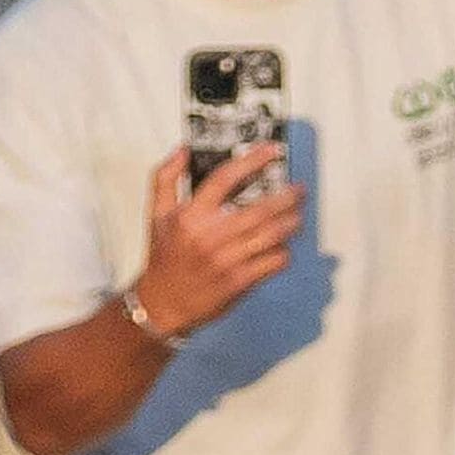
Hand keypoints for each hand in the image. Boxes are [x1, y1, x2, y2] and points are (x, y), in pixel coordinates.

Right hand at [134, 144, 304, 338]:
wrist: (162, 304)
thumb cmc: (163, 258)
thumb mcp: (156, 214)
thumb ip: (165, 178)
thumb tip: (183, 151)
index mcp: (191, 216)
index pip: (226, 178)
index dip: (252, 160)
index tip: (272, 150)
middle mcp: (210, 236)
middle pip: (261, 209)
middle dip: (287, 196)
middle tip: (298, 189)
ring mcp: (227, 260)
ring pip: (273, 235)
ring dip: (291, 221)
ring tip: (298, 214)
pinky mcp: (240, 281)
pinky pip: (274, 261)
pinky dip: (284, 250)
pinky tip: (284, 244)